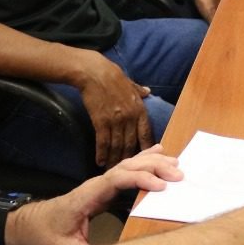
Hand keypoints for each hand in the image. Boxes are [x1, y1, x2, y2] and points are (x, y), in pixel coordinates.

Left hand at [4, 146, 182, 244]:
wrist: (30, 224)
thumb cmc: (46, 236)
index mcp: (85, 197)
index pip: (115, 180)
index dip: (139, 179)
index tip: (162, 187)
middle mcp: (94, 186)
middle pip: (126, 167)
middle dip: (153, 167)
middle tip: (179, 173)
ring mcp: (99, 184)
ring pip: (128, 165)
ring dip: (152, 162)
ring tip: (176, 162)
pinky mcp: (103, 188)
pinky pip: (126, 170)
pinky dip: (143, 161)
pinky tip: (157, 152)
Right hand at [74, 54, 152, 170]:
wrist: (95, 73)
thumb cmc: (113, 76)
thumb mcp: (130, 83)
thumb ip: (139, 91)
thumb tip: (148, 91)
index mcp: (139, 109)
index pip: (146, 133)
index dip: (147, 148)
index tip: (148, 160)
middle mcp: (129, 117)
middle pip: (131, 144)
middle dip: (130, 159)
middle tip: (128, 172)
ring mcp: (115, 120)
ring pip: (117, 146)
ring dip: (115, 159)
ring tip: (113, 170)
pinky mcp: (101, 121)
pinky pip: (103, 141)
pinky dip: (102, 153)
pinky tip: (100, 161)